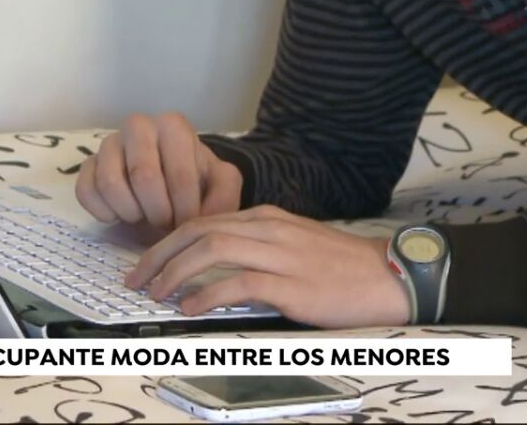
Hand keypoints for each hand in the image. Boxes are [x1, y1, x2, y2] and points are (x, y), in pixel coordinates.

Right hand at [75, 113, 242, 228]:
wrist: (170, 181)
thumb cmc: (196, 180)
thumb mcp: (221, 184)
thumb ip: (224, 198)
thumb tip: (202, 220)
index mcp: (173, 126)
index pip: (179, 175)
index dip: (185, 210)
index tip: (188, 224)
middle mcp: (138, 126)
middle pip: (143, 177)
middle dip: (158, 212)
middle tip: (166, 223)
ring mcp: (108, 144)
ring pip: (110, 184)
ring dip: (131, 213)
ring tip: (144, 217)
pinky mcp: (87, 166)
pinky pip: (86, 192)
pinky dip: (104, 213)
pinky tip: (120, 216)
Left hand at [125, 205, 409, 328]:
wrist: (391, 275)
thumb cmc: (342, 266)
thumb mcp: (294, 244)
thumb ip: (257, 247)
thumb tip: (216, 266)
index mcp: (266, 218)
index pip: (203, 220)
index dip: (168, 241)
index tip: (147, 262)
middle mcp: (268, 228)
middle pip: (197, 231)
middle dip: (159, 254)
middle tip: (136, 279)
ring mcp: (280, 253)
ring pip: (211, 250)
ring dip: (174, 272)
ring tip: (155, 294)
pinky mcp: (292, 283)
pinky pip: (238, 283)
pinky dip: (207, 295)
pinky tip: (190, 308)